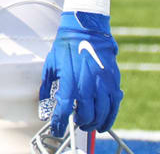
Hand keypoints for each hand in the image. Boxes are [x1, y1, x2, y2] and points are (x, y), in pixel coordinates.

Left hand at [39, 11, 122, 135]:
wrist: (85, 31)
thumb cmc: (65, 48)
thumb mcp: (50, 66)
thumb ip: (47, 88)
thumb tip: (44, 106)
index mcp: (69, 81)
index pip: (64, 109)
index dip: (60, 122)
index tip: (57, 128)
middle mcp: (87, 85)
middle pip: (86, 115)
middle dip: (80, 123)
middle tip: (76, 124)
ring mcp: (103, 84)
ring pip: (102, 113)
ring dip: (95, 123)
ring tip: (89, 125)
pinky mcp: (114, 81)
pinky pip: (114, 105)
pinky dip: (110, 117)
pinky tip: (104, 121)